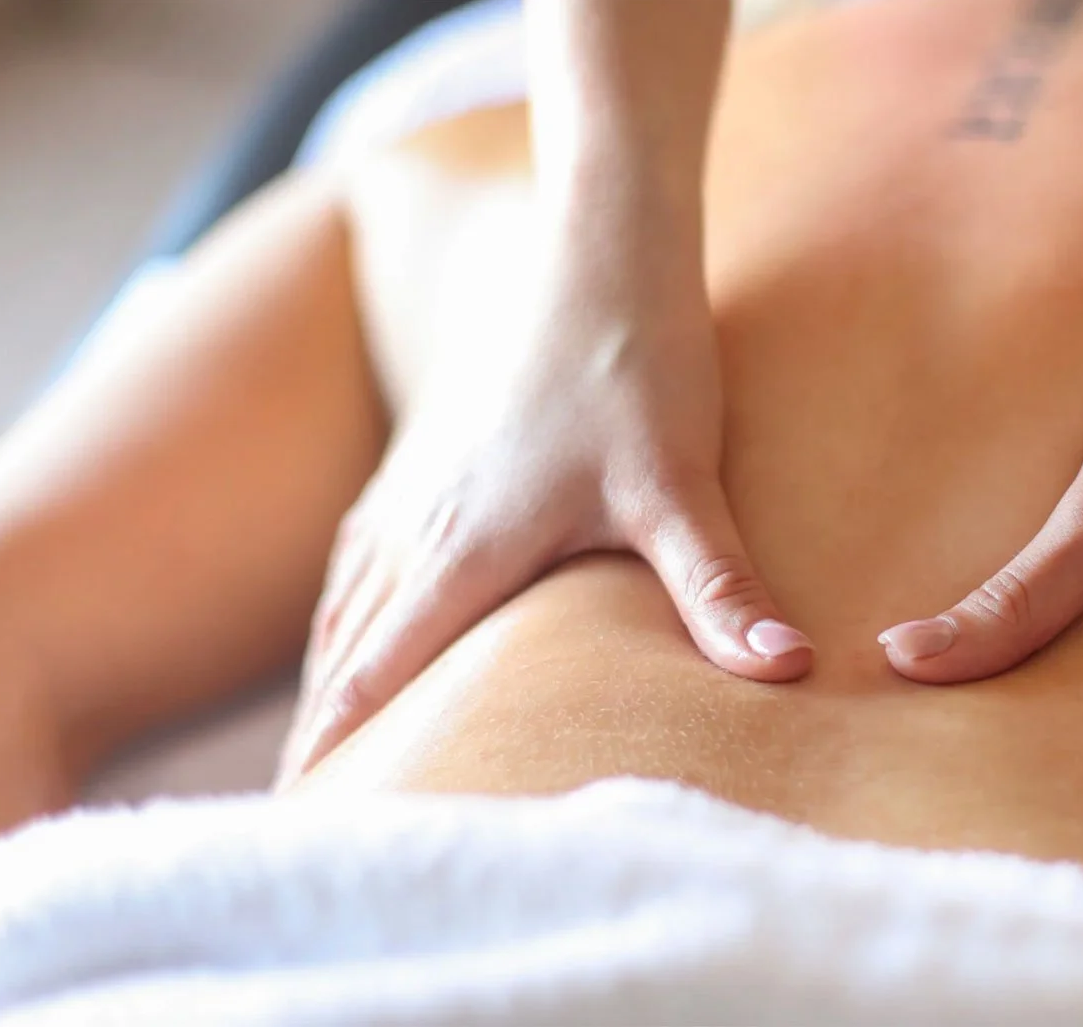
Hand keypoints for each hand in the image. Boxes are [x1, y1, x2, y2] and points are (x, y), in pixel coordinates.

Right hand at [276, 228, 812, 784]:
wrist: (603, 258)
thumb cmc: (637, 369)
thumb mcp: (682, 488)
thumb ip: (719, 587)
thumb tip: (784, 671)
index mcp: (463, 552)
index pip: (376, 678)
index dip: (336, 755)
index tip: (298, 823)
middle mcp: (420, 527)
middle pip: (348, 654)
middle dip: (323, 737)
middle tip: (302, 818)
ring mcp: (417, 488)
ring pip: (348, 604)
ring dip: (332, 677)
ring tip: (320, 749)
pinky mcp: (433, 457)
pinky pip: (363, 555)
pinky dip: (348, 611)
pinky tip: (354, 625)